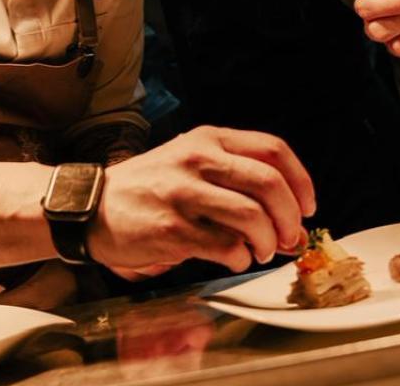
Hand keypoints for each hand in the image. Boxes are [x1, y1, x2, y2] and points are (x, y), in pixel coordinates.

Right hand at [87, 126, 315, 277]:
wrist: (91, 207)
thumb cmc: (149, 189)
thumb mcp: (191, 166)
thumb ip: (238, 185)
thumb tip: (291, 224)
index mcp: (208, 139)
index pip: (273, 149)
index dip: (301, 181)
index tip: (309, 207)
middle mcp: (198, 159)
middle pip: (269, 182)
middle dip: (290, 217)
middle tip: (290, 237)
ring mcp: (183, 193)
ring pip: (252, 216)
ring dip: (268, 241)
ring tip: (261, 251)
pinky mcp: (172, 228)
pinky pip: (225, 245)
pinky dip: (240, 258)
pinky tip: (234, 259)